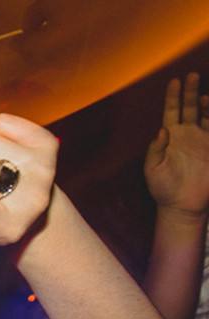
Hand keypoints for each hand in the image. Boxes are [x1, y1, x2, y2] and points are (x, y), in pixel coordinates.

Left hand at [145, 72, 208, 218]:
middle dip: (191, 92)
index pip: (171, 111)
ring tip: (204, 98)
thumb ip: (155, 150)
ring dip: (207, 105)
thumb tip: (161, 131)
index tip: (174, 81)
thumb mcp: (152, 170)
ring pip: (207, 116)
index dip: (173, 97)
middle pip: (190, 108)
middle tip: (191, 75)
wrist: (181, 206)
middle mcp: (187, 135)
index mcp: (170, 137)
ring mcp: (203, 141)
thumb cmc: (162, 189)